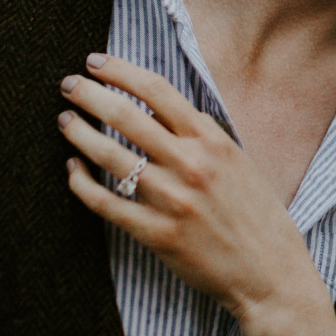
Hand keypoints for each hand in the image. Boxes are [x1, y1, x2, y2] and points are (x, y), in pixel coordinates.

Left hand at [57, 54, 330, 330]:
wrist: (269, 273)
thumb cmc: (257, 216)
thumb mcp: (238, 162)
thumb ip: (203, 136)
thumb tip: (164, 110)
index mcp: (212, 141)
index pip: (157, 91)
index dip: (120, 71)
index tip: (95, 62)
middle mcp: (190, 164)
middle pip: (126, 116)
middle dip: (89, 94)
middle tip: (69, 85)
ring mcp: (171, 199)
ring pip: (109, 156)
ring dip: (80, 133)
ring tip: (65, 121)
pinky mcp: (157, 234)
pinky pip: (106, 204)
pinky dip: (81, 183)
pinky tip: (71, 169)